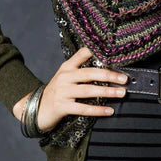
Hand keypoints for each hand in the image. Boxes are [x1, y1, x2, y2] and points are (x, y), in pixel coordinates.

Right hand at [13, 46, 128, 131]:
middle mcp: (65, 77)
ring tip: (122, 93)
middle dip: (109, 75)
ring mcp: (62, 92)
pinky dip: (98, 110)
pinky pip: (83, 108)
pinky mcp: (62, 107)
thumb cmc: (59, 91)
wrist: (36, 108)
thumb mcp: (67, 77)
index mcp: (67, 66)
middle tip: (125, 78)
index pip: (83, 53)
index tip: (114, 51)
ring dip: (107, 92)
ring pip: (88, 91)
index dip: (97, 50)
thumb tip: (109, 67)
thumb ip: (83, 70)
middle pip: (90, 73)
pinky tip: (109, 110)